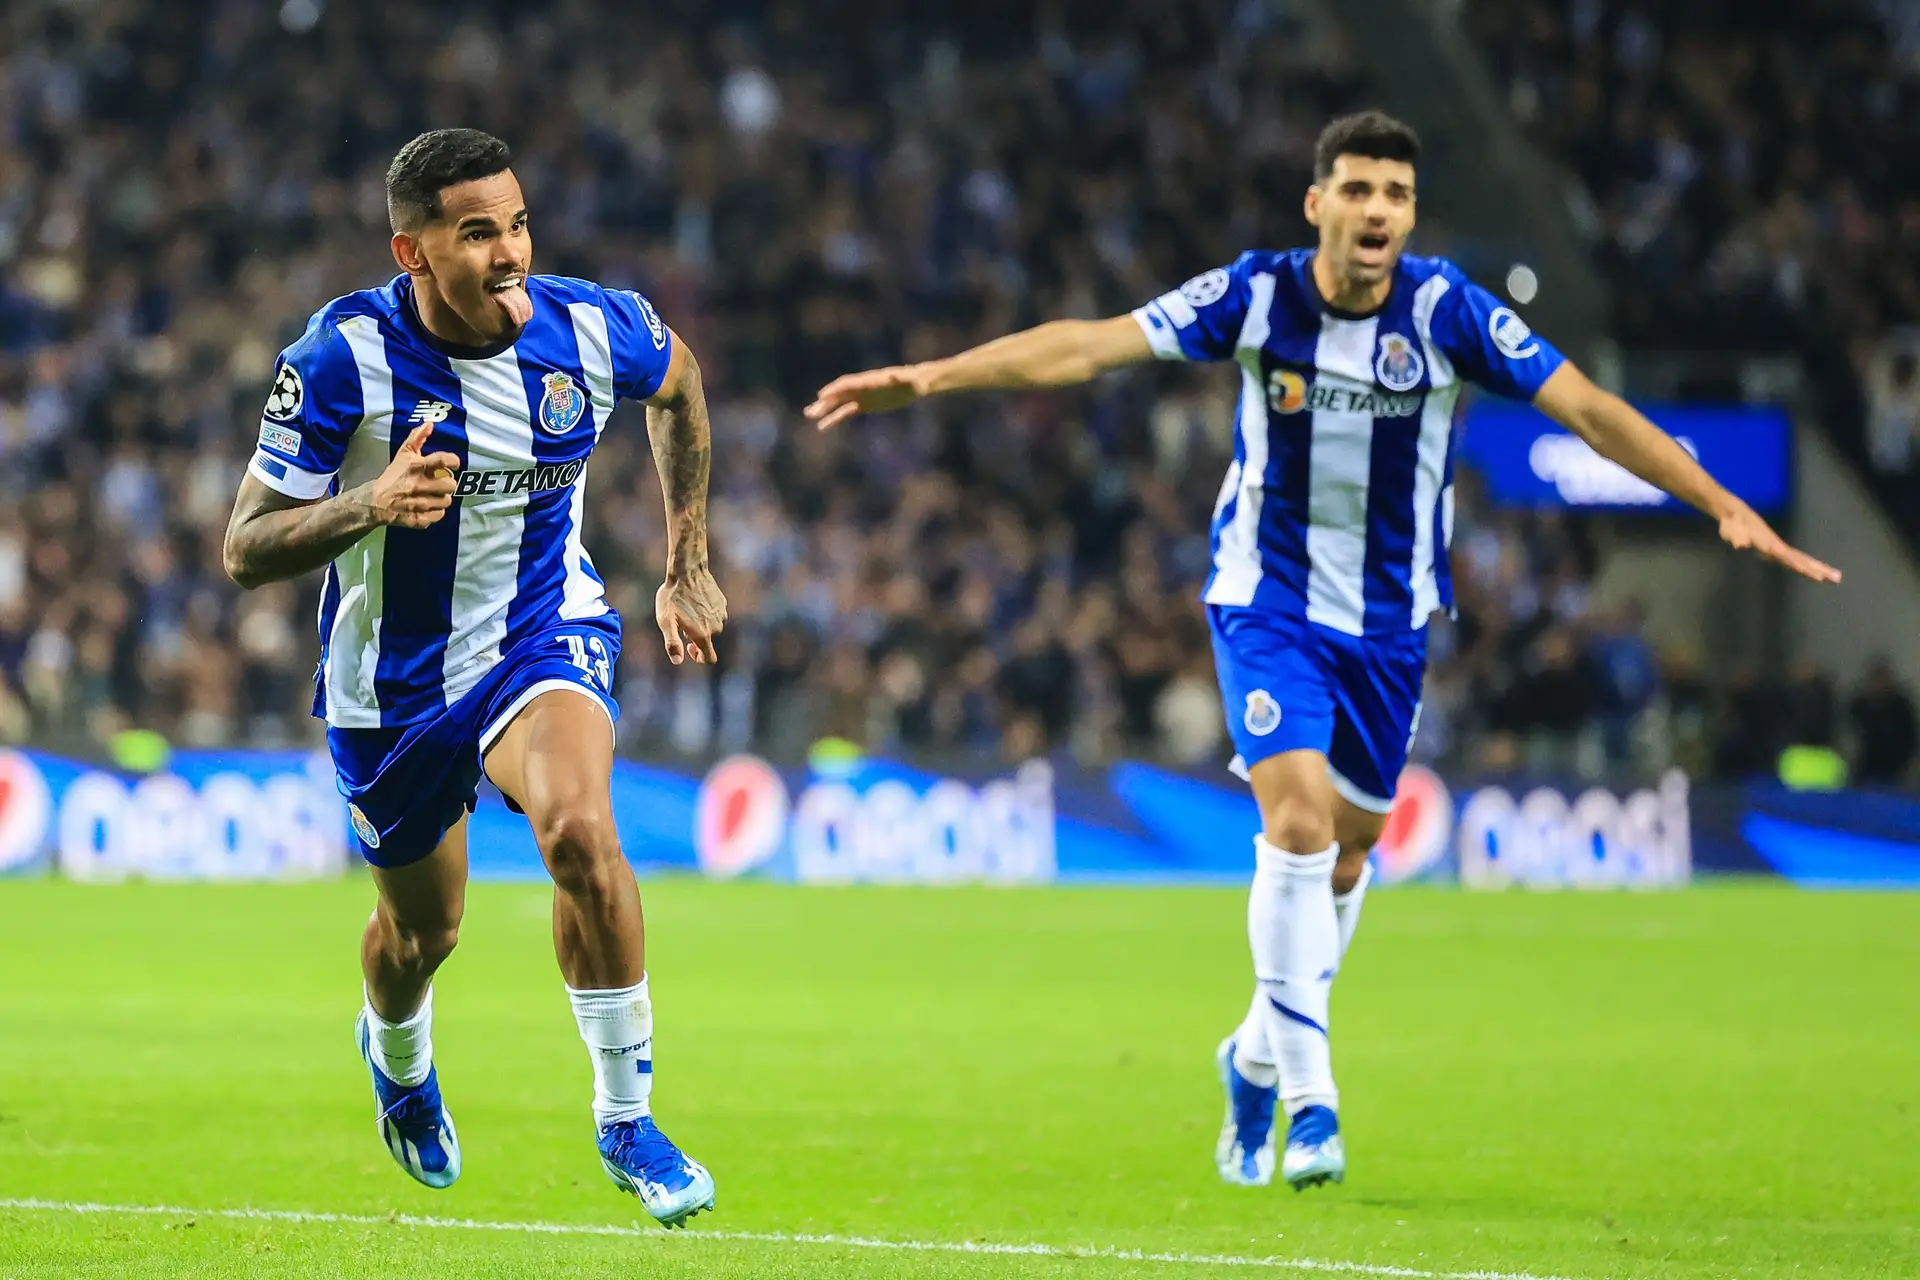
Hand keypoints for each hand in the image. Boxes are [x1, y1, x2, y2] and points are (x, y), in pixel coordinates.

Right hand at [371, 424, 460, 528]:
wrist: (374, 501)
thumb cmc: (393, 475)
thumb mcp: (403, 455)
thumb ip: (417, 438)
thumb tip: (429, 424)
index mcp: (415, 467)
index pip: (442, 460)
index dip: (453, 460)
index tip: (455, 463)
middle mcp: (417, 485)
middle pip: (451, 485)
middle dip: (447, 483)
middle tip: (439, 483)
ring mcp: (418, 504)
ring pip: (446, 501)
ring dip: (442, 498)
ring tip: (432, 495)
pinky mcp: (418, 519)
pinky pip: (439, 515)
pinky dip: (436, 512)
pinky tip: (428, 506)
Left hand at [656, 567, 726, 664]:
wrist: (687, 570)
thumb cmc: (673, 596)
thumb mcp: (665, 621)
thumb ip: (672, 643)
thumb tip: (677, 661)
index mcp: (703, 634)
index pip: (709, 658)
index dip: (698, 657)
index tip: (688, 646)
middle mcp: (716, 627)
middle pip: (708, 641)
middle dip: (696, 636)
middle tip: (681, 620)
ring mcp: (721, 614)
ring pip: (712, 626)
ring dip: (701, 623)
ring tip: (687, 609)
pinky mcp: (722, 602)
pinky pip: (715, 614)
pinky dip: (706, 612)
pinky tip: (694, 600)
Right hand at [804, 365, 931, 429]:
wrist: (915, 384)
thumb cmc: (910, 381)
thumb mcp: (904, 379)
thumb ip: (896, 378)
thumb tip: (892, 375)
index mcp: (867, 381)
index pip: (847, 385)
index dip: (834, 390)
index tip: (822, 396)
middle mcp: (861, 388)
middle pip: (838, 395)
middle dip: (824, 403)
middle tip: (810, 412)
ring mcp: (861, 396)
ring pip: (838, 404)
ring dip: (824, 410)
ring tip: (809, 415)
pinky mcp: (864, 406)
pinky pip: (846, 412)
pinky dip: (834, 419)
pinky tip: (823, 426)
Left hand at [1719, 505, 1841, 582]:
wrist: (1736, 514)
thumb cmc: (1732, 524)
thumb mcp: (1731, 529)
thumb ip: (1736, 537)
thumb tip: (1740, 545)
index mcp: (1769, 543)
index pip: (1788, 557)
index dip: (1801, 566)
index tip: (1816, 575)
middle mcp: (1777, 546)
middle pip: (1800, 559)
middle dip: (1817, 569)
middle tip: (1836, 578)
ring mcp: (1778, 547)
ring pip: (1800, 559)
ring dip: (1817, 568)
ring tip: (1836, 577)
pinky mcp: (1776, 550)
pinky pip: (1794, 559)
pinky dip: (1807, 565)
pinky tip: (1817, 572)